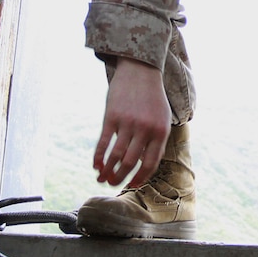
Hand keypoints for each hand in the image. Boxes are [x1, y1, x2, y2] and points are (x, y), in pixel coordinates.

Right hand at [93, 57, 171, 187]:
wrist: (141, 71)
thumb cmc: (152, 99)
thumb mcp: (162, 119)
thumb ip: (156, 141)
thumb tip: (144, 166)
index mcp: (160, 132)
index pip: (150, 163)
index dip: (140, 178)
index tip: (132, 185)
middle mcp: (145, 129)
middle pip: (130, 162)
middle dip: (120, 177)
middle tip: (113, 184)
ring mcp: (128, 123)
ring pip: (115, 156)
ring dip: (107, 171)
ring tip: (102, 179)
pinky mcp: (112, 116)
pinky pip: (104, 142)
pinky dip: (98, 157)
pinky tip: (96, 166)